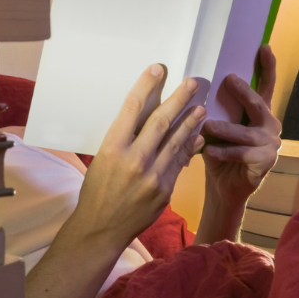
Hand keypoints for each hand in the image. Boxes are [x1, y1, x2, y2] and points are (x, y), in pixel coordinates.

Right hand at [22, 63, 205, 297]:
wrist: (101, 228)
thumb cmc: (97, 190)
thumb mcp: (103, 159)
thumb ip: (124, 139)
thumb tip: (145, 116)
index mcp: (112, 147)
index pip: (132, 109)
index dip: (146, 86)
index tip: (158, 69)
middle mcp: (133, 159)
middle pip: (160, 122)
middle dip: (178, 99)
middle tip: (191, 82)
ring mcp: (151, 176)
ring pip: (176, 142)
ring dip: (191, 122)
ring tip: (201, 107)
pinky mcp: (164, 190)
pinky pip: (180, 163)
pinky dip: (189, 148)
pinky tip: (198, 137)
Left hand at [195, 45, 281, 243]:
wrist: (224, 188)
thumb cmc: (219, 152)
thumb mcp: (216, 126)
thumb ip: (215, 108)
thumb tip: (194, 81)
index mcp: (259, 113)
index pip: (265, 86)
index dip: (267, 67)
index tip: (263, 47)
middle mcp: (269, 125)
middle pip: (258, 104)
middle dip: (244, 92)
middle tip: (229, 79)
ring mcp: (271, 144)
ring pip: (247, 132)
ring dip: (226, 129)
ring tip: (207, 124)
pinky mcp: (266, 162)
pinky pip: (243, 154)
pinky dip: (225, 152)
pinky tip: (209, 151)